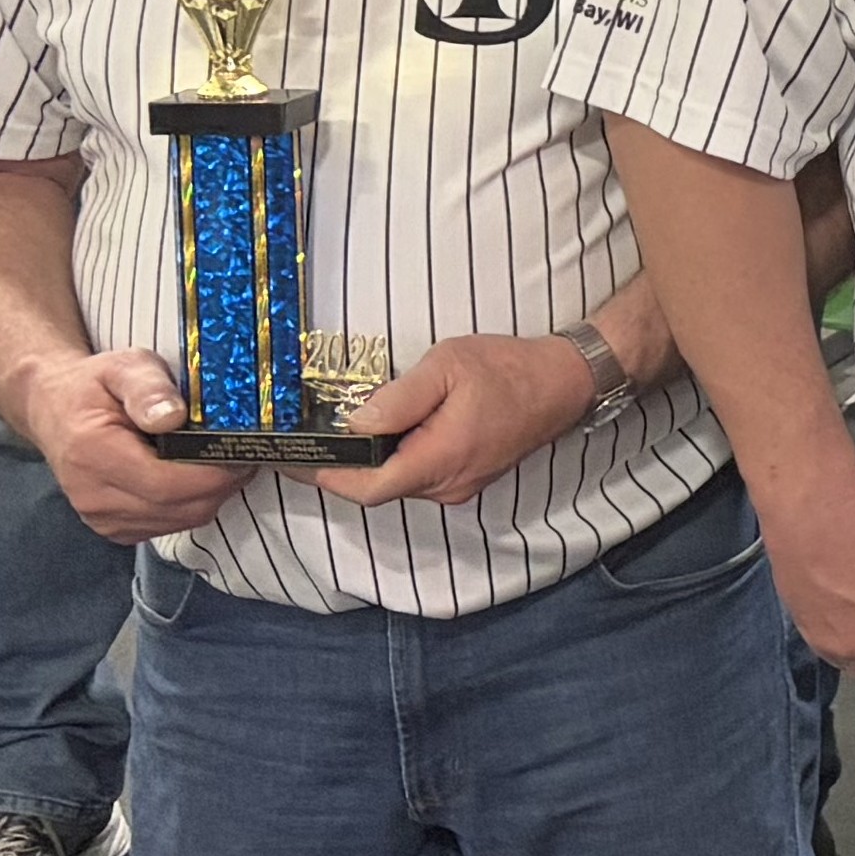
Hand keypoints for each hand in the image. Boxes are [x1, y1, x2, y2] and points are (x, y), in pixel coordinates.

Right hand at [2, 344, 249, 539]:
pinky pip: (166, 526)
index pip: (168, 484)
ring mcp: (100, 517)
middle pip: (180, 508)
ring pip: (179, 521)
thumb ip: (149, 388)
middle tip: (239, 452)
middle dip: (220, 483)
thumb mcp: (123, 368)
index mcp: (92, 453)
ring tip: (214, 460)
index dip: (215, 473)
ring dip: (207, 495)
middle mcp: (92, 494)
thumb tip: (172, 416)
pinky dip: (188, 505)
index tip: (241, 449)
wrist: (54, 409)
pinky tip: (188, 476)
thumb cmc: (94, 386)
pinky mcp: (111, 528)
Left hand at [293, 333, 594, 508]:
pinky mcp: (466, 477)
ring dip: (369, 462)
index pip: (367, 488)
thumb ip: (399, 398)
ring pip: (397, 483)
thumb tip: (356, 423)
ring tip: (342, 430)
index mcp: (440, 459)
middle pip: (377, 488)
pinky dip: (393, 459)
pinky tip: (386, 432)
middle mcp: (447, 484)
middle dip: (341, 466)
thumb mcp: (447, 367)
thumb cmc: (507, 369)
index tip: (291, 459)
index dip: (324, 477)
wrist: (563, 383)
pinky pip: (417, 477)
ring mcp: (459, 485)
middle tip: (307, 438)